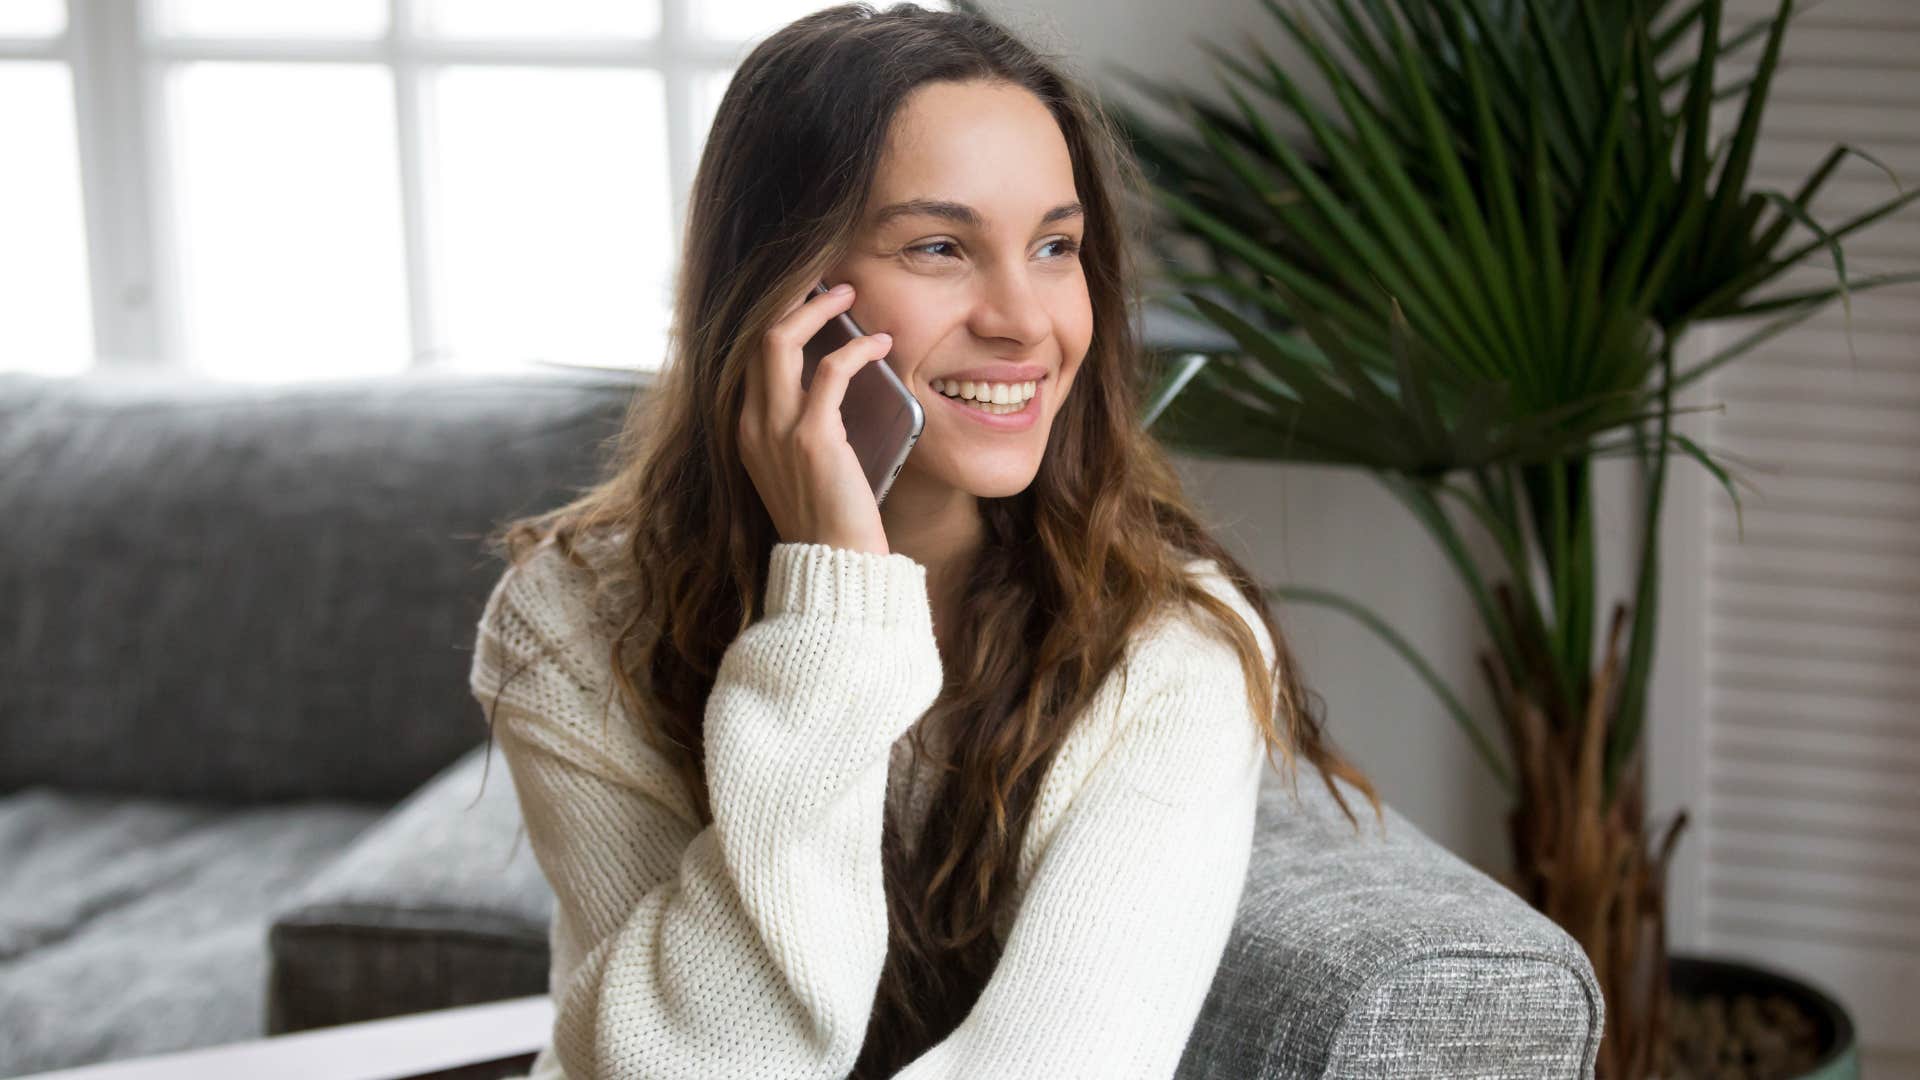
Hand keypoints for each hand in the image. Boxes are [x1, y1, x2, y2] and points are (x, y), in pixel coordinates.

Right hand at [737, 281, 893, 556]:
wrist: (834, 569)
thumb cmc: (828, 521)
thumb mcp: (799, 469)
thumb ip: (801, 428)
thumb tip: (830, 384)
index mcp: (745, 432)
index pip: (747, 357)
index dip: (775, 319)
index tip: (806, 299)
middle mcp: (751, 426)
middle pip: (753, 336)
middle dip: (790, 299)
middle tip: (829, 285)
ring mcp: (776, 431)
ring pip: (779, 340)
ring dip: (817, 308)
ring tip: (850, 295)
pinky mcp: (812, 439)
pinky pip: (831, 371)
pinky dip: (858, 350)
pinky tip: (881, 345)